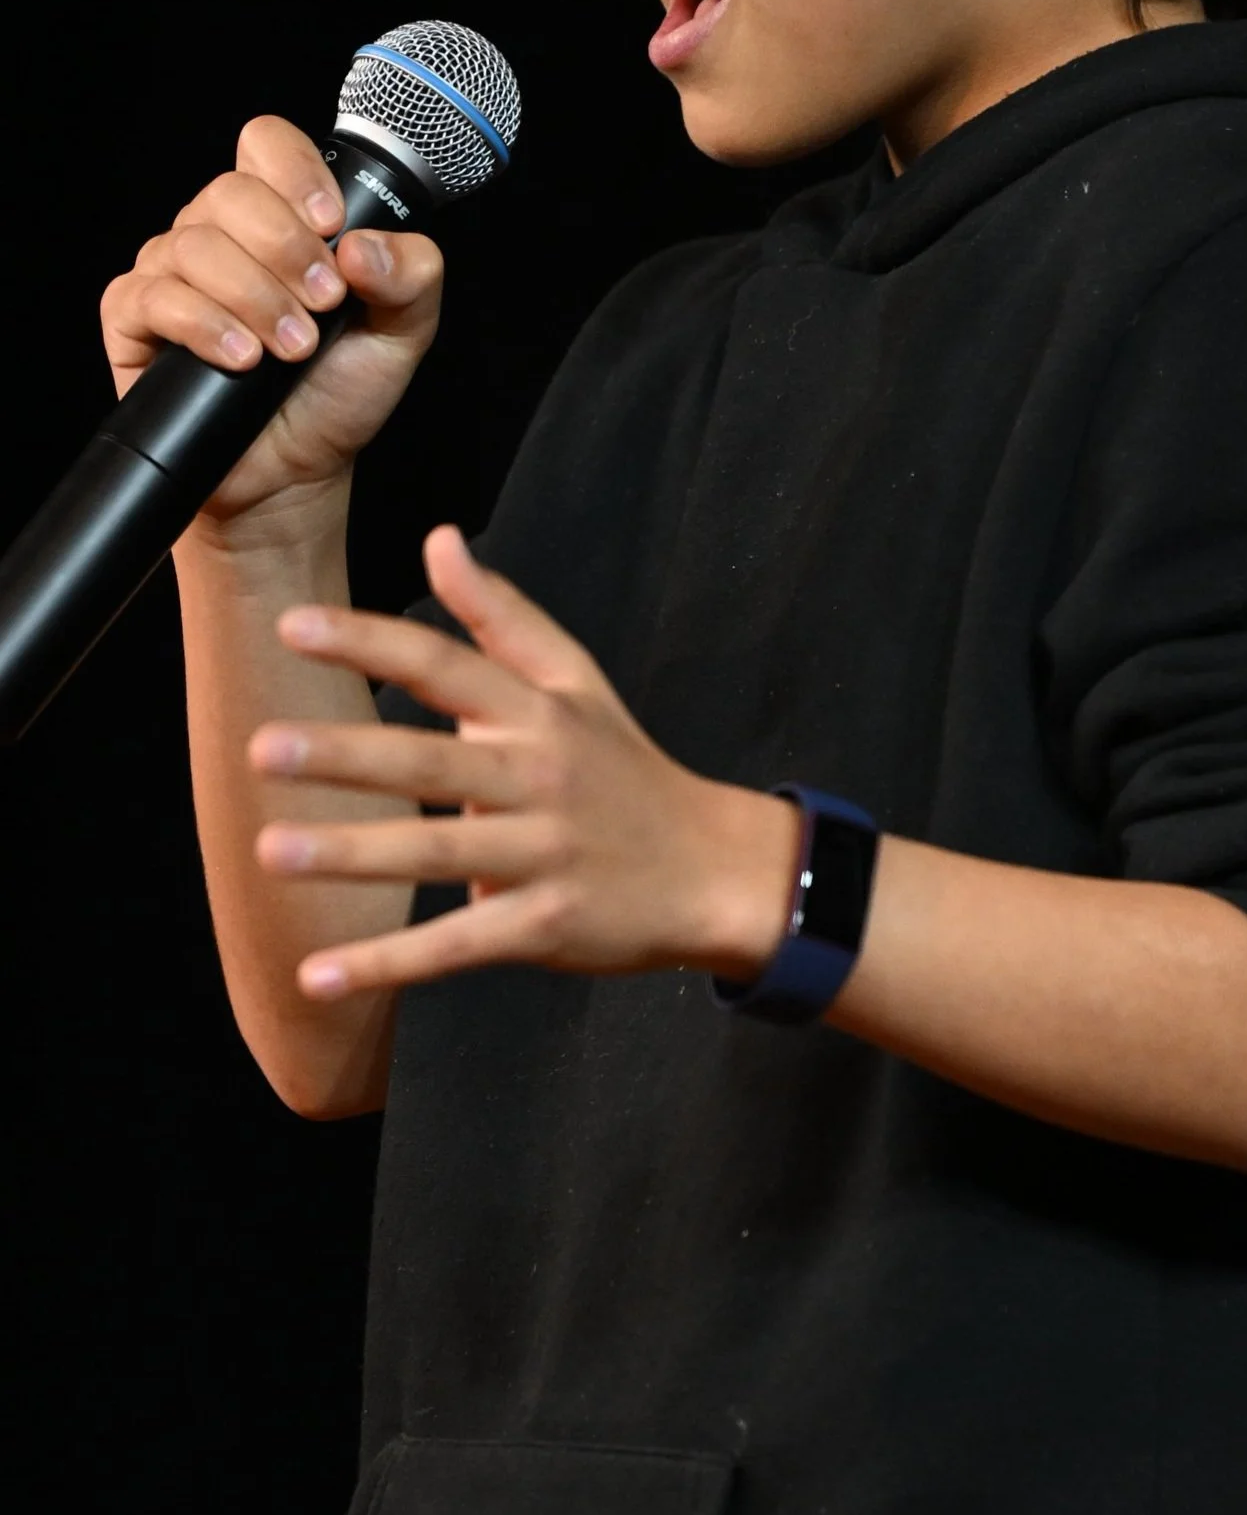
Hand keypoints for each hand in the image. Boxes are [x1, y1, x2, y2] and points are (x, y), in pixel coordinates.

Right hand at [101, 115, 443, 524]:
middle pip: (231, 191)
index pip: (268, 144)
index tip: (331, 226)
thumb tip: (363, 246)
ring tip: (293, 347)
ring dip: (255, 296)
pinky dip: (204, 324)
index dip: (296, 173)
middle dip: (287, 250)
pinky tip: (241, 358)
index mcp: (280, 215)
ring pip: (195, 244)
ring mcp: (172, 271)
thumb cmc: (339, 390)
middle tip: (324, 304)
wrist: (294, 470)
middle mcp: (221, 231)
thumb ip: (410, 275)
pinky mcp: (134, 318)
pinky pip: (152, 296)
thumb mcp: (403, 330)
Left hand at [249, 526, 798, 998]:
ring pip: (438, 851)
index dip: (371, 643)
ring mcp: (542, 854)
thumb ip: (500, 614)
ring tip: (271, 851)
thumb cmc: (626, 770)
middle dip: (347, 754)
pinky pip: (457, 945)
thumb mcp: (576, 681)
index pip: (445, 664)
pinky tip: (320, 975)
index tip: (293, 626)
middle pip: (431, 761)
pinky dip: (389, 963)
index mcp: (537, 712)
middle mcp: (538, 776)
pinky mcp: (543, 927)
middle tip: (265, 749)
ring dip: (353, 854)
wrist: (713, 868)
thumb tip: (438, 539)